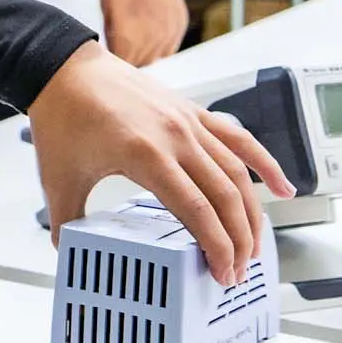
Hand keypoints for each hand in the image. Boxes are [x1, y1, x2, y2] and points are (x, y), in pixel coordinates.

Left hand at [28, 41, 293, 285]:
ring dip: (253, 212)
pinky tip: (284, 186)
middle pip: (225, 195)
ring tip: (255, 245)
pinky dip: (264, 162)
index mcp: (145, 154)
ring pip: (237, 170)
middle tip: (239, 271)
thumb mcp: (58, 176)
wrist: (64, 68)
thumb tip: (66, 253)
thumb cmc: (62, 117)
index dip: (216, 246)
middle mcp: (174, 136)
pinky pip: (237, 138)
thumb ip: (66, 220)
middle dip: (238, 239)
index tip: (222, 273)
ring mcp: (187, 121)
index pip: (196, 210)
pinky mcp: (191, 110)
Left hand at [98, 0, 187, 66]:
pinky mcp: (180, 24)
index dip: (112, 64)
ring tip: (133, 43)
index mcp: (129, 38)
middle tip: (118, 50)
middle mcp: (153, 40)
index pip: (120, 66)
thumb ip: (110, 31)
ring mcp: (169, 33)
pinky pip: (170, 47)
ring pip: (157, 59)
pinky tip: (149, 35)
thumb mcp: (106, 4)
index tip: (107, 58)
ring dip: (145, 55)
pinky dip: (160, 46)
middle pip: (139, 65)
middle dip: (128, 61)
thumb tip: (110, 47)